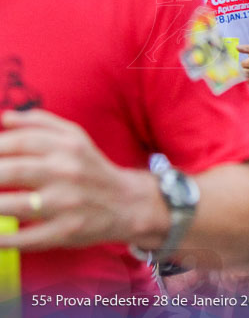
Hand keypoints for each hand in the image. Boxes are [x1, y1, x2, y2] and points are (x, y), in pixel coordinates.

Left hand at [0, 109, 160, 250]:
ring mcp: (66, 204)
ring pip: (15, 206)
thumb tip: (6, 118)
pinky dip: (5, 239)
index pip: (20, 141)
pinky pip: (27, 238)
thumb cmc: (91, 168)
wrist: (128, 203)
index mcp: (68, 147)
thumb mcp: (76, 137)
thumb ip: (41, 123)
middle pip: (13, 171)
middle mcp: (67, 173)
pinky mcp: (66, 232)